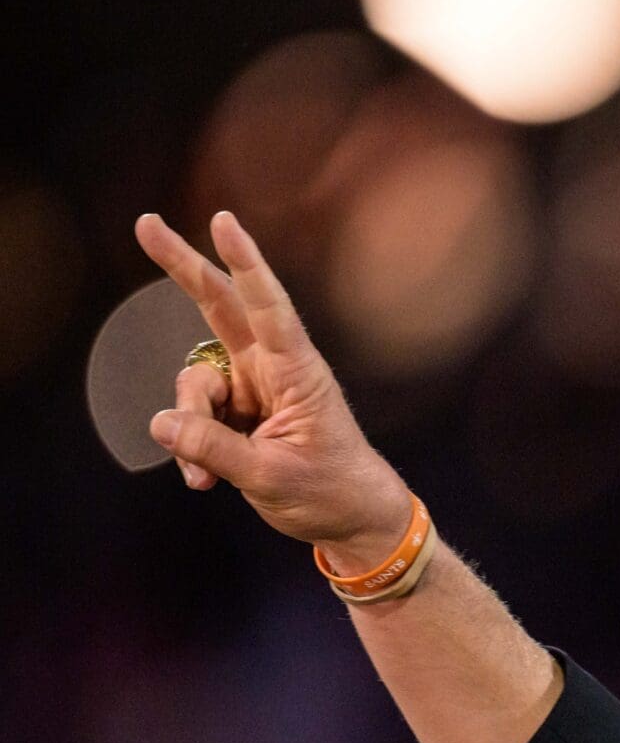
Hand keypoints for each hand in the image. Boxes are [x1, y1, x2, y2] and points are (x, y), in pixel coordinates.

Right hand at [133, 210, 412, 560]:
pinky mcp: (235, 413)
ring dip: (190, 430)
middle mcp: (272, 369)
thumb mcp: (272, 476)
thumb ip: (216, 448)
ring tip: (207, 477)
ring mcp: (251, 388)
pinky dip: (192, 449)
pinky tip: (205, 481)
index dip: (246, 265)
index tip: (224, 222)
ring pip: (194, 384)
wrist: (351, 521)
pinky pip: (193, 418)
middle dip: (182, 267)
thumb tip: (161, 422)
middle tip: (145, 224)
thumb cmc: (330, 492)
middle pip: (219, 306)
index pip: (269, 309)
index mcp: (297, 372)